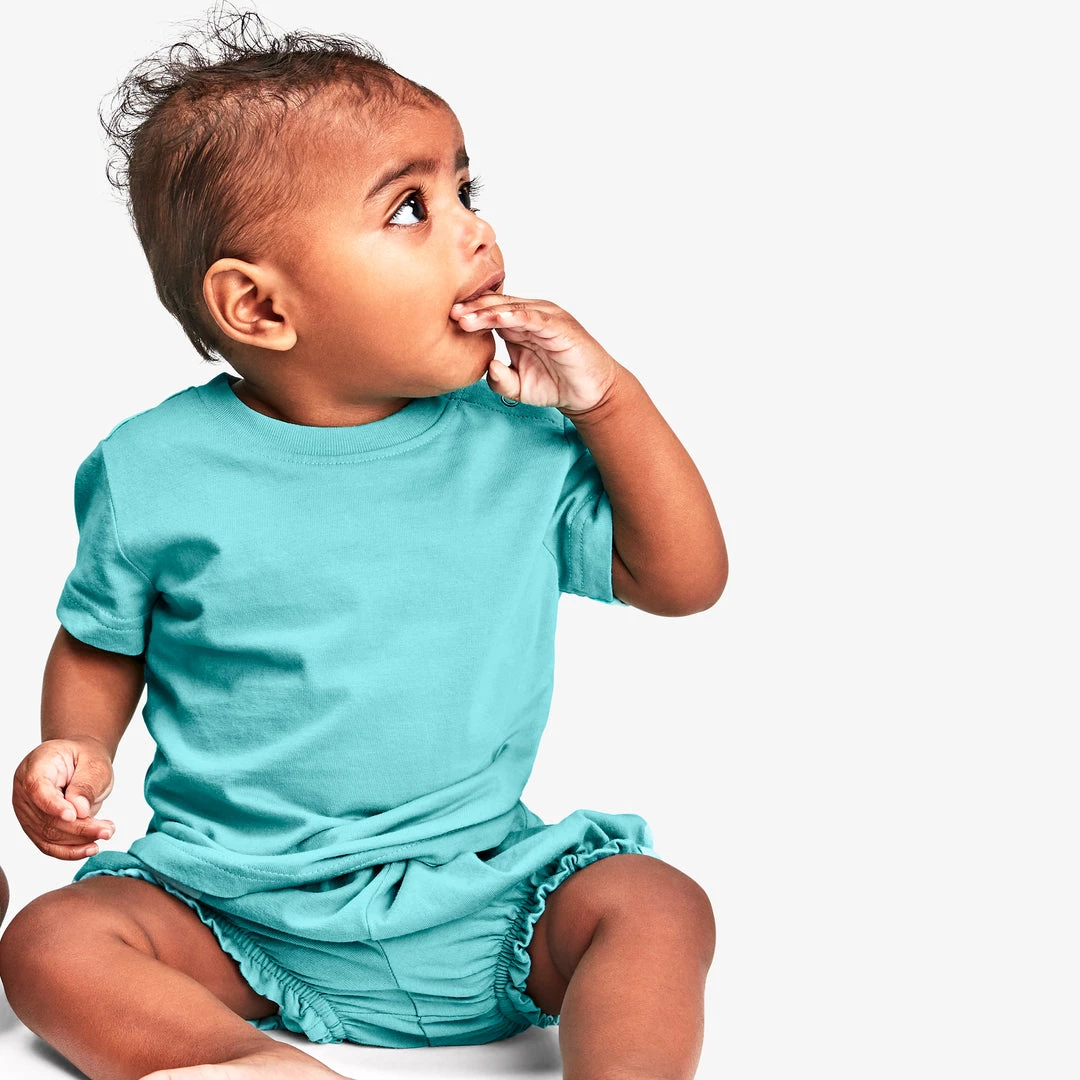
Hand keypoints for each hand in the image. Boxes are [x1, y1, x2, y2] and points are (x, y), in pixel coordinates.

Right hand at [12, 738, 116, 859]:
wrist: (80, 760)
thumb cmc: (85, 757)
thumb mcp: (94, 762)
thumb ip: (86, 784)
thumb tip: (80, 810)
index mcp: (36, 765)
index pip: (37, 788)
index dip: (54, 805)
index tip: (74, 815)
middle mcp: (24, 790)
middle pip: (46, 817)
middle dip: (79, 828)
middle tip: (107, 829)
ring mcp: (26, 811)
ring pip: (47, 835)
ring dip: (79, 840)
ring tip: (106, 832)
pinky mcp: (34, 827)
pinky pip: (48, 844)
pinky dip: (70, 850)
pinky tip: (90, 848)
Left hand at [451, 293, 619, 415]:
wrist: (589, 394)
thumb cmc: (557, 384)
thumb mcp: (520, 388)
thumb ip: (500, 381)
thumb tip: (488, 368)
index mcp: (518, 327)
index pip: (489, 314)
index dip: (469, 316)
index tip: (446, 322)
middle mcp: (531, 317)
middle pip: (496, 306)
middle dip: (472, 309)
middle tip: (450, 314)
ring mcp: (546, 318)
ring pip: (512, 308)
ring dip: (487, 312)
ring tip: (466, 318)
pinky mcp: (560, 326)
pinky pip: (534, 317)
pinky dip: (516, 316)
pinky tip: (498, 319)